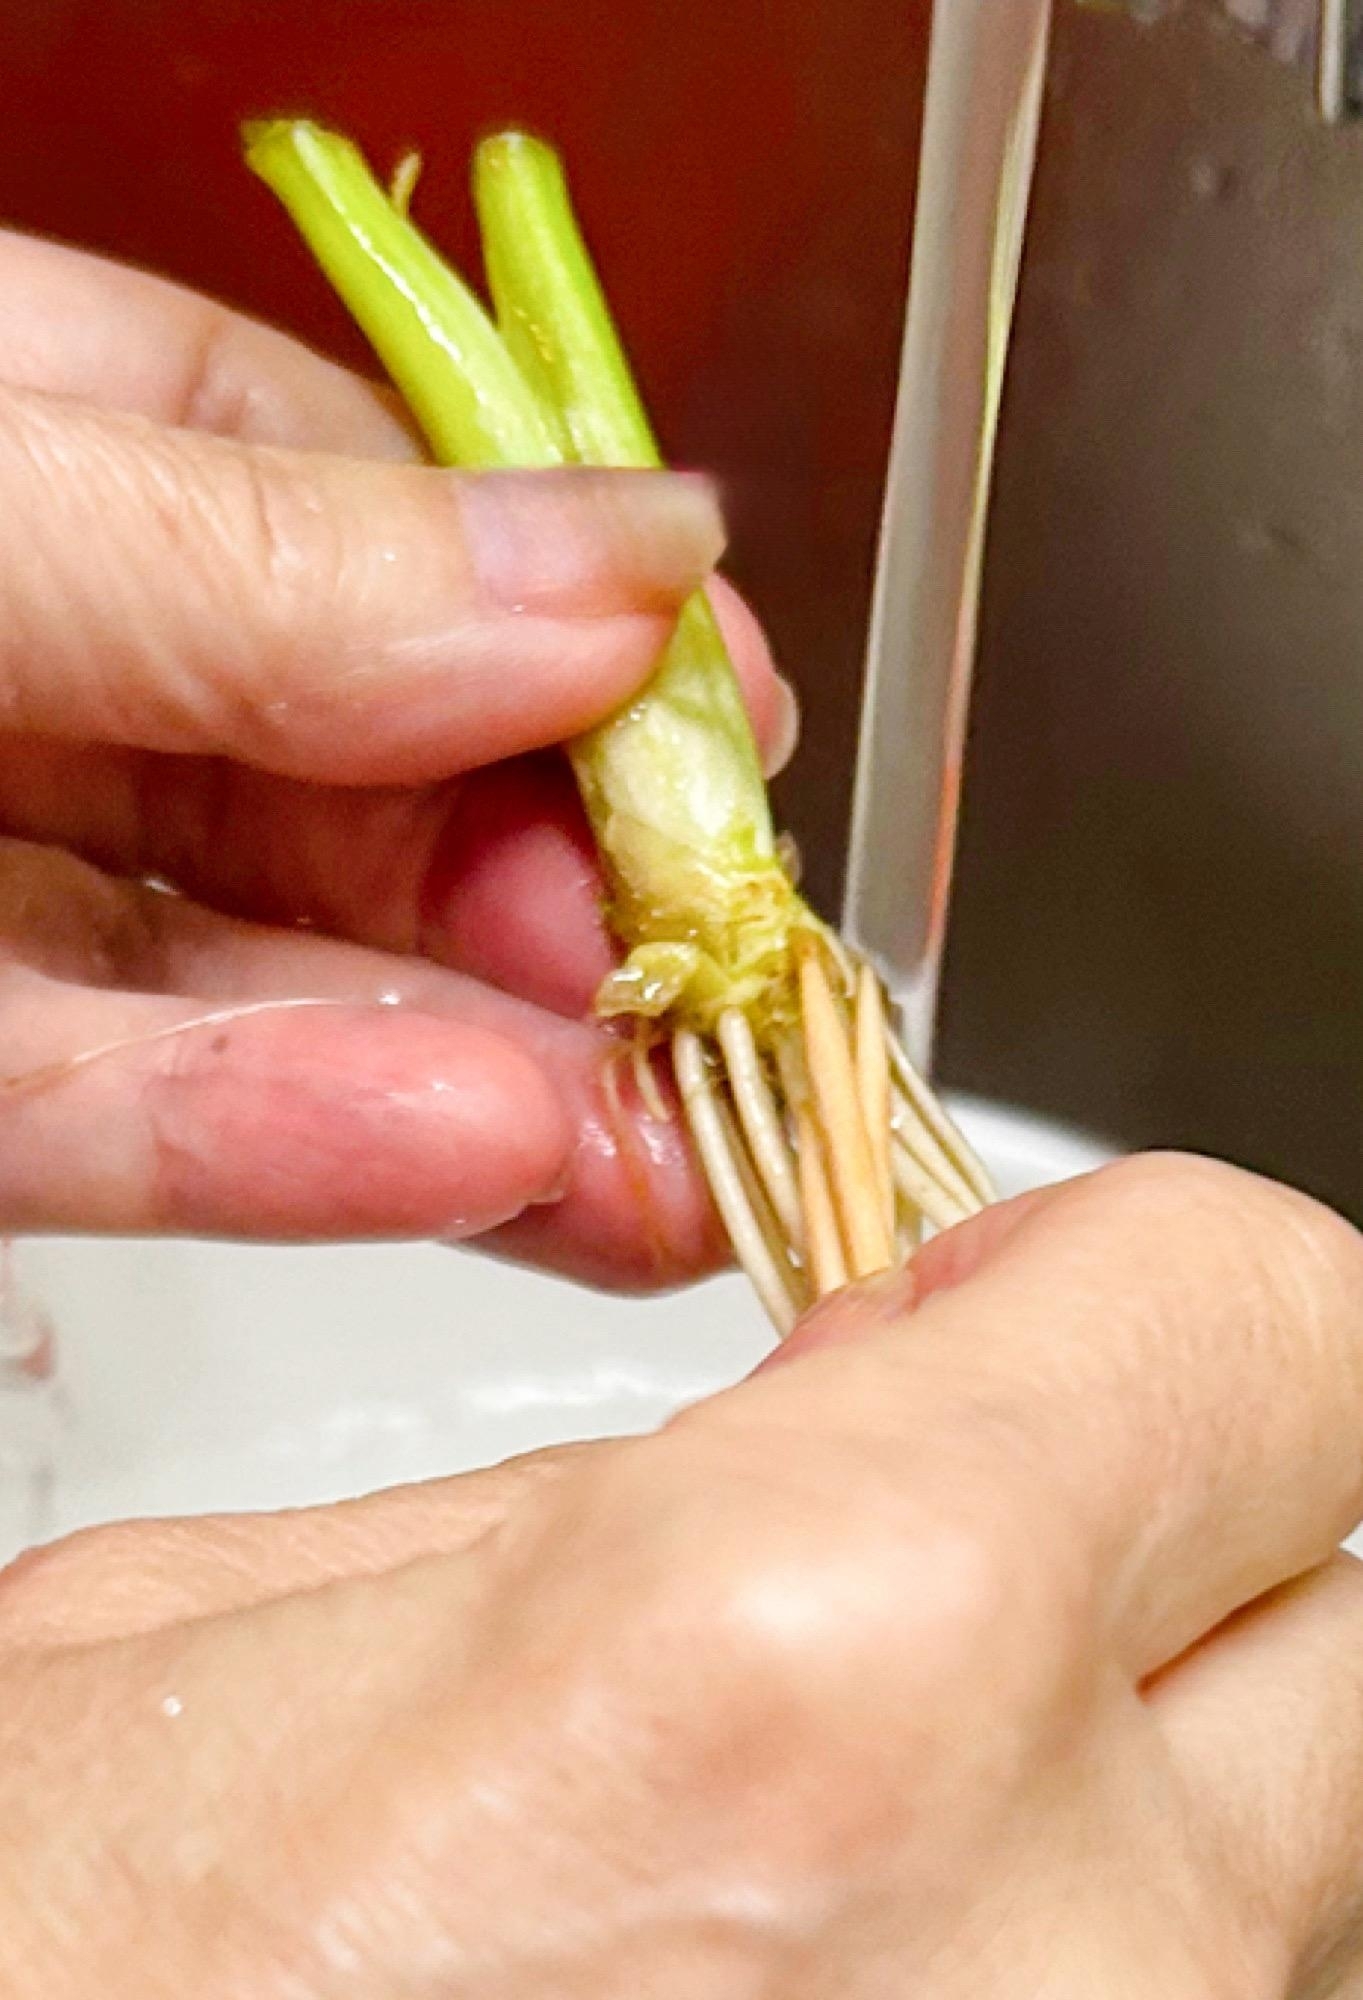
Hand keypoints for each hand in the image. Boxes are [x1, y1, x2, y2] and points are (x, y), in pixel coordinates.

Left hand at [0, 228, 795, 1280]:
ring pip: (269, 988)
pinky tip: (469, 1161)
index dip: (582, 636)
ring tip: (663, 1160)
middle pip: (362, 793)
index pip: (380, 528)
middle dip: (567, 916)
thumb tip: (618, 573)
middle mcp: (49, 670)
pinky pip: (112, 1117)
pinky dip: (284, 1146)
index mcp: (68, 452)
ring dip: (480, 1078)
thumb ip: (267, 549)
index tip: (733, 734)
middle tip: (731, 1012)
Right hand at [3, 1155, 1361, 1995]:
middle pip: (1354, 1604)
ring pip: (1298, 1855)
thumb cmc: (42, 1993)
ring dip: (1135, 1758)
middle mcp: (1053, 1964)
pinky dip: (1072, 1933)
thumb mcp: (253, 1620)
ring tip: (861, 1778)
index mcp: (818, 1666)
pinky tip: (832, 1950)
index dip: (1143, 1278)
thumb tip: (867, 1420)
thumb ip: (642, 1491)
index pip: (1268, 1318)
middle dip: (1190, 1511)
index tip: (1014, 1305)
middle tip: (975, 1516)